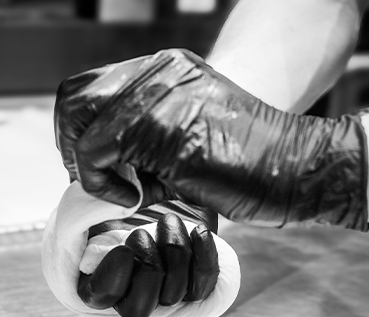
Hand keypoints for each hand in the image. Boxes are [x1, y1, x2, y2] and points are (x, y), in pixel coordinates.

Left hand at [55, 49, 368, 229]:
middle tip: (98, 180)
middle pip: (74, 95)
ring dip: (88, 164)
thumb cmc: (251, 165)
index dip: (81, 128)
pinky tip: (137, 197)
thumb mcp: (190, 134)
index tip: (98, 166)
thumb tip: (100, 163)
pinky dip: (102, 183)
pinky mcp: (159, 128)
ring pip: (78, 120)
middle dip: (71, 144)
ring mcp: (157, 94)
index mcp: (166, 68)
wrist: (297, 170)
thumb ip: (146, 135)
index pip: (92, 86)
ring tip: (124, 189)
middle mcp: (157, 71)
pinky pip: (95, 153)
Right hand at [77, 201, 219, 316]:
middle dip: (146, 265)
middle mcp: (123, 298)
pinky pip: (202, 287)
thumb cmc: (109, 200)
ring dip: (173, 251)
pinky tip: (198, 232)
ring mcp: (158, 295)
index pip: (100, 295)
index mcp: (89, 283)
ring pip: (172, 295)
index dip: (113, 274)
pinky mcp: (189, 285)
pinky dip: (204, 257)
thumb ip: (85, 210)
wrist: (150, 190)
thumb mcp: (86, 199)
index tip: (123, 247)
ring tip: (166, 220)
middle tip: (141, 233)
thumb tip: (118, 212)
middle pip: (137, 310)